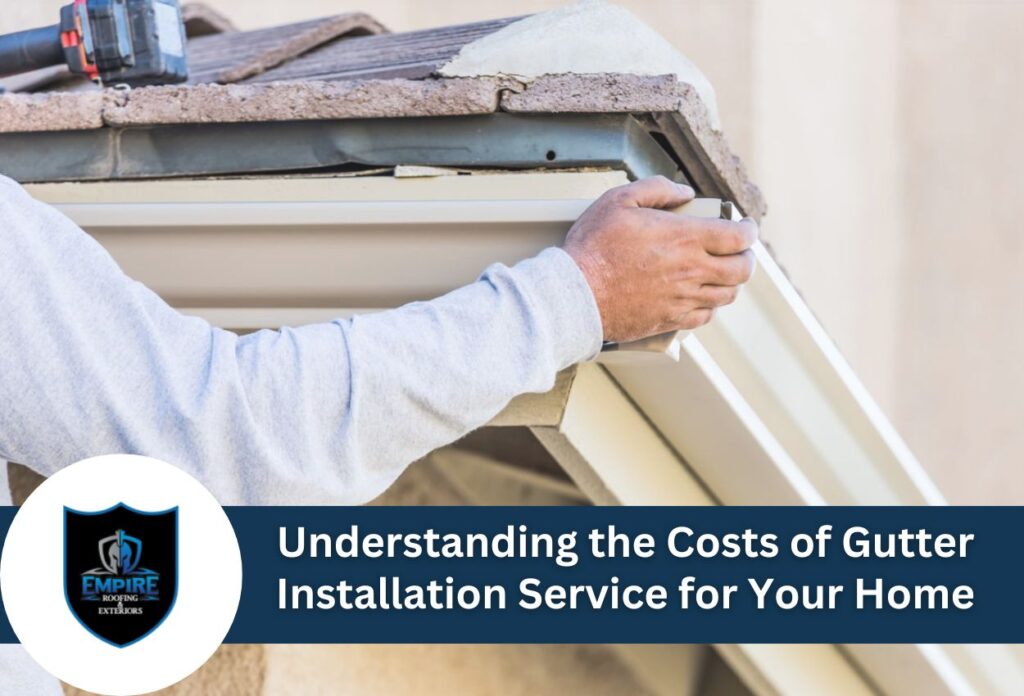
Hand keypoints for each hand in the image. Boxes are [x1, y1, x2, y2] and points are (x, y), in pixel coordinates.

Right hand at [563, 176, 757, 342]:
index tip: (745, 226)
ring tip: (723, 273)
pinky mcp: (670, 320)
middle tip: (741, 251)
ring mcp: (682, 298)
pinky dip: (710, 306)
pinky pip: (704, 317)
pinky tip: (701, 297)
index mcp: (685, 238)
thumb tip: (684, 192)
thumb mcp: (619, 200)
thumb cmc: (593, 247)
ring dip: (731, 282)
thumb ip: (656, 189)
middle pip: (742, 270)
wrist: (575, 294)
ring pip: (727, 295)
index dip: (749, 230)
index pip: (738, 237)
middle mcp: (691, 270)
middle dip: (747, 258)